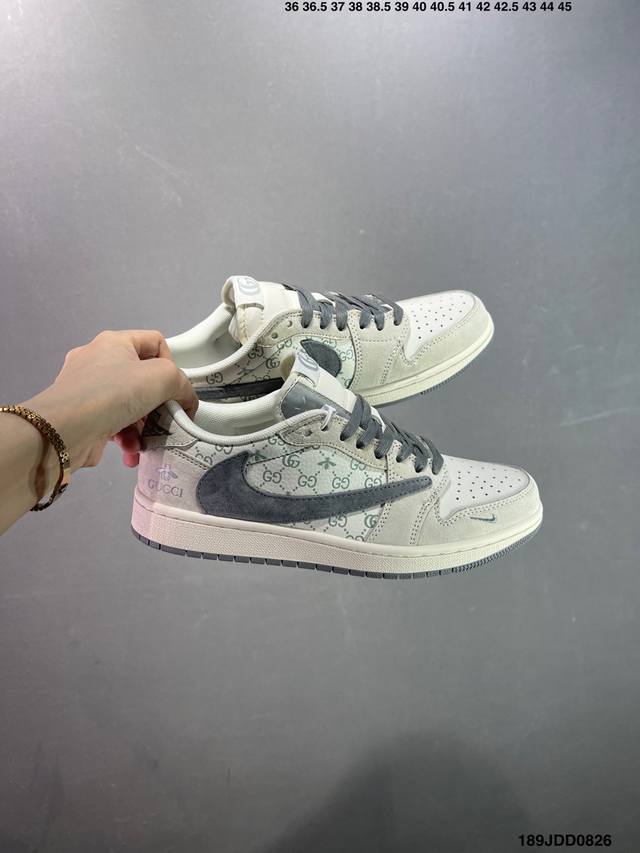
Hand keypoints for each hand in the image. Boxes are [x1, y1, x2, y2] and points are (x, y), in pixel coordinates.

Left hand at [25, 330, 197, 471]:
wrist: (63, 431)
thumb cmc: (111, 395)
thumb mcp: (162, 378)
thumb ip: (182, 384)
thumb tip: (185, 400)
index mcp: (114, 342)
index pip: (155, 342)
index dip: (171, 364)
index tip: (174, 388)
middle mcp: (97, 360)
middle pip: (142, 379)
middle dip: (157, 404)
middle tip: (164, 419)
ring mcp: (86, 388)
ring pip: (129, 405)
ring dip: (143, 426)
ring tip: (145, 441)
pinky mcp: (81, 415)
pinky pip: (113, 423)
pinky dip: (125, 438)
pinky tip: (130, 451)